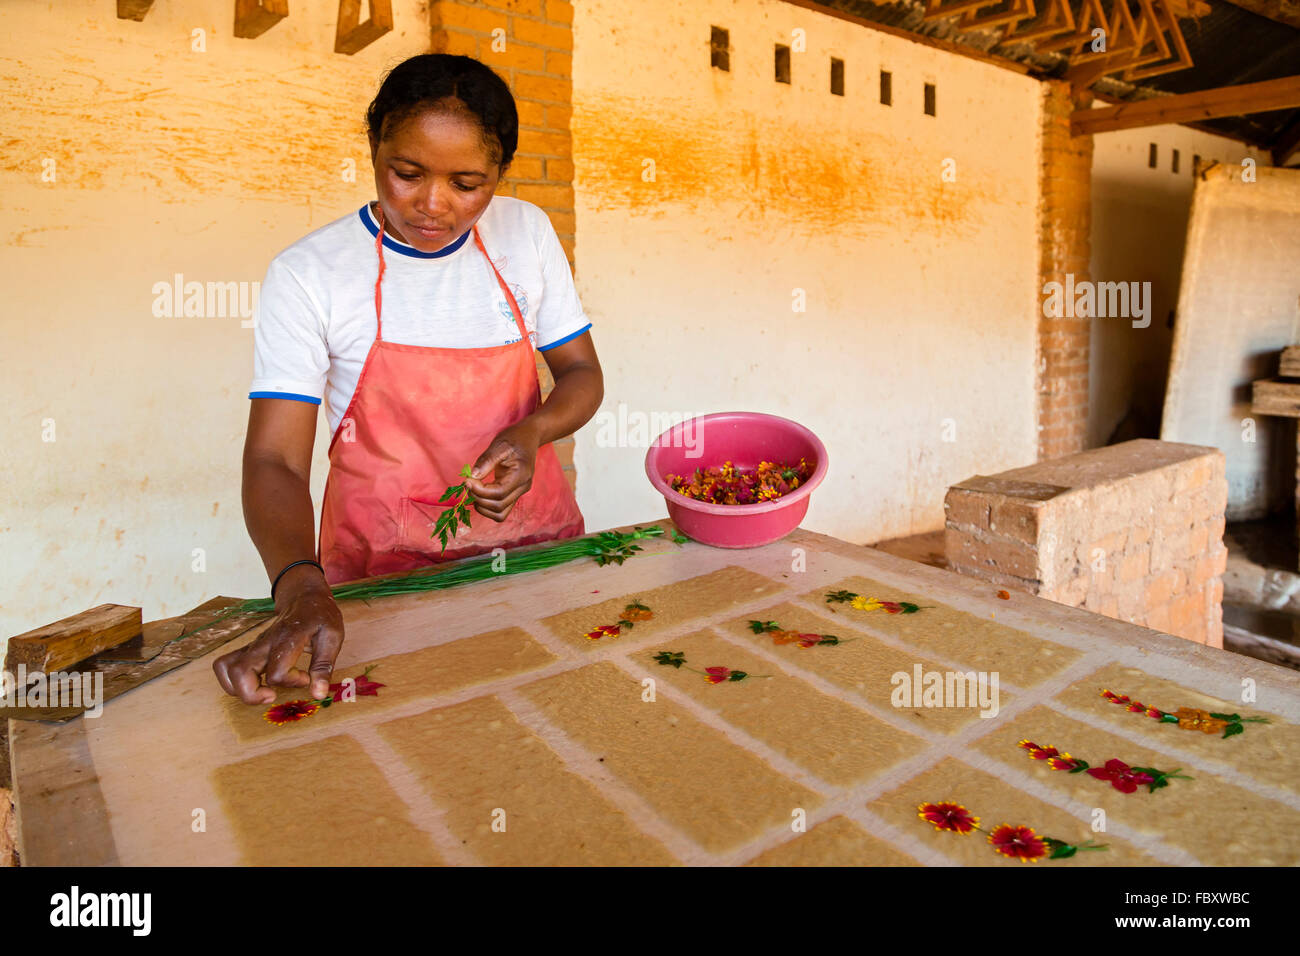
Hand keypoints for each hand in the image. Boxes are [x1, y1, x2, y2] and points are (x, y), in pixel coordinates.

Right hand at [212, 569, 343, 704]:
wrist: (305, 597)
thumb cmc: (320, 616)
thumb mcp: (333, 637)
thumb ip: (323, 667)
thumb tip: (318, 694)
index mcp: (287, 639)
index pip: (277, 672)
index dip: (292, 682)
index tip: (306, 677)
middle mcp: (265, 642)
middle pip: (240, 672)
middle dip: (252, 695)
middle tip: (273, 695)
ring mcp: (253, 645)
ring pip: (225, 668)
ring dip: (238, 689)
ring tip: (262, 692)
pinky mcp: (248, 648)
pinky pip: (225, 665)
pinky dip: (232, 682)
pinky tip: (255, 685)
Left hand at [464, 420, 540, 522]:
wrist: (528, 437)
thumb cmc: (514, 438)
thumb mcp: (499, 445)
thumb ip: (486, 461)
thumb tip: (472, 476)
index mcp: (521, 475)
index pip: (499, 493)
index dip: (480, 490)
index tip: (467, 479)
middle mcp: (523, 487)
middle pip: (498, 506)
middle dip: (478, 498)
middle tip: (468, 483)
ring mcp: (520, 492)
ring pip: (500, 513)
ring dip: (482, 506)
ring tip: (473, 490)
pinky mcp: (514, 494)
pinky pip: (501, 510)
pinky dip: (487, 507)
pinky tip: (480, 494)